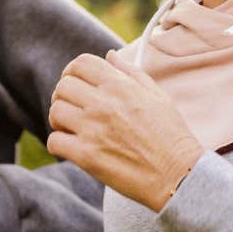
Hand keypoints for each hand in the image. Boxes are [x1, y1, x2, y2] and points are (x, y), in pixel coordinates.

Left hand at [45, 50, 204, 211]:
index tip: (76, 84)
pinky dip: (59, 144)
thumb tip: (109, 56)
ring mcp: (93, 130)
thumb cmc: (171, 136)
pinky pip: (54, 141)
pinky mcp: (86, 156)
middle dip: (64, 95)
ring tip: (71, 128)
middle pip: (63, 86)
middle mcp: (103, 104)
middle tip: (73, 108)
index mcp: (120, 86)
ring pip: (55, 111)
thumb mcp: (157, 96)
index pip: (80, 64)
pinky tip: (72, 147)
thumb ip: (131, 73)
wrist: (178, 175)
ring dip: (59, 119)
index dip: (72, 72)